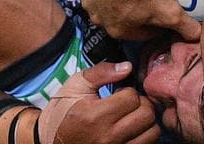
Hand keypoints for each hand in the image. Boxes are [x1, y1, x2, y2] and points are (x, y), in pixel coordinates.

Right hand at [34, 61, 158, 143]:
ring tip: (133, 116)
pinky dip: (144, 135)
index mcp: (94, 116)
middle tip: (129, 103)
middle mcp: (107, 137)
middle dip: (141, 103)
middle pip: (146, 115)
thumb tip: (128, 67)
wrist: (51, 139)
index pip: (132, 97)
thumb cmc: (64, 110)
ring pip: (152, 133)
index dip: (127, 90)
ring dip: (146, 121)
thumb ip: (101, 72)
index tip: (119, 92)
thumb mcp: (76, 85)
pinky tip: (133, 129)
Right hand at [77, 0, 200, 41]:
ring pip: (103, 1)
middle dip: (130, 11)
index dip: (152, 25)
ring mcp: (89, 0)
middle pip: (119, 17)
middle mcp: (99, 20)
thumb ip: (187, 28)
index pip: (139, 33)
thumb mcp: (173, 13)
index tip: (160, 14)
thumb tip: (198, 36)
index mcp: (119, 31)